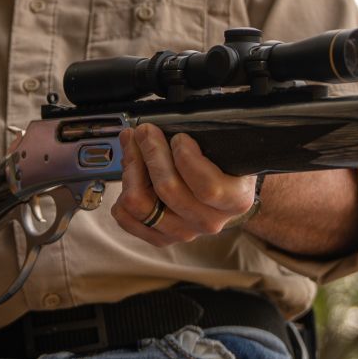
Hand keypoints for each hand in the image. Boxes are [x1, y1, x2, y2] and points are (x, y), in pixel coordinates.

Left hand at [111, 123, 255, 245]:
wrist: (224, 192)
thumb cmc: (224, 164)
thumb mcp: (227, 147)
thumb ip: (208, 135)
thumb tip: (171, 121)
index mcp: (234, 199)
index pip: (208, 187)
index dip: (187, 158)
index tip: (179, 137)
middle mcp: (209, 220)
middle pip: (168, 190)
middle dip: (151, 152)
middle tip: (145, 131)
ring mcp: (183, 231)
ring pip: (142, 205)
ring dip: (132, 169)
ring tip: (132, 147)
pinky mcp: (160, 237)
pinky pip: (128, 219)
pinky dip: (123, 194)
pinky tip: (130, 175)